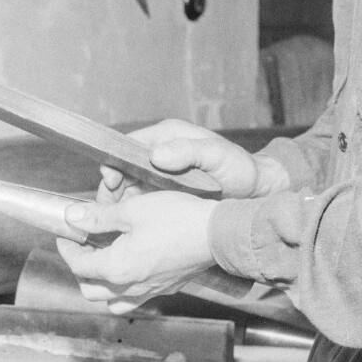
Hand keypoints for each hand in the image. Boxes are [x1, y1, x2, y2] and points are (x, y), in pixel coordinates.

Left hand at [57, 191, 217, 313]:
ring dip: (100, 285)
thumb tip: (72, 217)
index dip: (67, 247)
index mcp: (117, 268)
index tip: (67, 233)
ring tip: (102, 260)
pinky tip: (128, 267)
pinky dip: (123, 290)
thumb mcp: (132, 210)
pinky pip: (135, 299)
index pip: (78, 265)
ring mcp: (149, 291)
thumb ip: (98, 217)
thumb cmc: (178, 219)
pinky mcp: (165, 289)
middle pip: (90, 290)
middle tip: (82, 246)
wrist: (220, 233)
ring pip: (111, 301)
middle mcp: (130, 287)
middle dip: (80, 269)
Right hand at [98, 119, 289, 203]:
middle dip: (112, 187)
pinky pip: (137, 200)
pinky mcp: (160, 192)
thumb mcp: (218, 156)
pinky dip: (129, 212)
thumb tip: (157, 154)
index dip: (115, 162)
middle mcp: (158, 152)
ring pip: (126, 186)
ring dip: (118, 202)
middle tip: (107, 208)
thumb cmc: (240, 170)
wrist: (254, 192)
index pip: (128, 144)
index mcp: (167, 135)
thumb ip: (189, 151)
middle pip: (122, 167)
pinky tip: (127, 226)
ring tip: (113, 220)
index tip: (111, 181)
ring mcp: (158, 173)